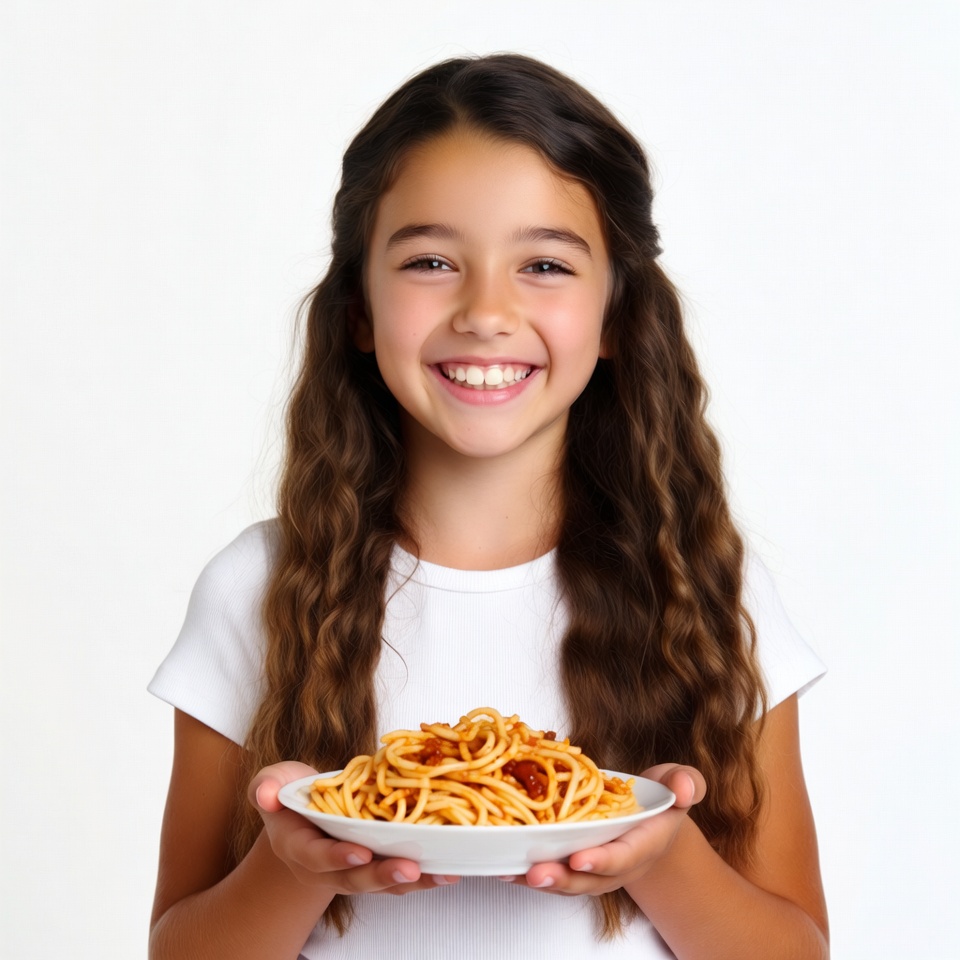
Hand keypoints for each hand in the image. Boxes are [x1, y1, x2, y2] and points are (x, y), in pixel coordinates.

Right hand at [249, 762, 460, 895]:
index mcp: (299, 848)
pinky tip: (448, 870)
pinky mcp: (376, 867)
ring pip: (381, 884)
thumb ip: (266, 785)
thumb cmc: (289, 795)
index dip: (336, 856)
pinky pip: (399, 878)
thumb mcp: (272, 782)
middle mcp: (326, 868)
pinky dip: (424, 876)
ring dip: (411, 881)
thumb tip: (265, 793)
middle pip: (354, 879)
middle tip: (408, 867)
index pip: (316, 856)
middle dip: (381, 875)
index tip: (359, 851)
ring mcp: (353, 871)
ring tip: (439, 873)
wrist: (304, 815)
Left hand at [503, 763, 705, 895]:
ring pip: (566, 881)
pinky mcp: (574, 863)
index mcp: (644, 844)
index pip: (624, 856)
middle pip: (589, 879)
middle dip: (562, 878)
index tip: (579, 858)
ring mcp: (594, 868)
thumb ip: (686, 783)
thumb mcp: (680, 783)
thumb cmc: (663, 798)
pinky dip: (526, 873)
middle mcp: (617, 864)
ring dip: (538, 880)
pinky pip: (551, 872)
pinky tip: (503, 867)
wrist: (651, 820)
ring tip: (512, 872)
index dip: (602, 860)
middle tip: (535, 872)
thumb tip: (684, 789)